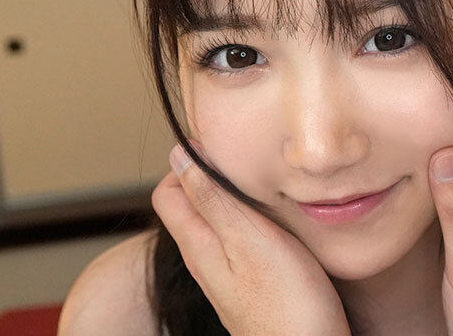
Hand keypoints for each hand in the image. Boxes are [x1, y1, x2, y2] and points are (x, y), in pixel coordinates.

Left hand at [152, 142, 350, 335]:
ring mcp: (227, 274)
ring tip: (264, 184)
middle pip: (190, 205)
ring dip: (233, 197)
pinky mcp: (250, 282)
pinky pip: (238, 239)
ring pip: (216, 221)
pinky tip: (276, 218)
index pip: (167, 192)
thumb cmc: (286, 304)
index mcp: (198, 245)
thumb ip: (213, 200)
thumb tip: (180, 158)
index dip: (188, 162)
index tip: (223, 148)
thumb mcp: (249, 240)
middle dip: (211, 176)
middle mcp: (205, 259)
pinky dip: (250, 219)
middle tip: (247, 161)